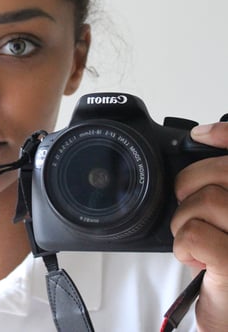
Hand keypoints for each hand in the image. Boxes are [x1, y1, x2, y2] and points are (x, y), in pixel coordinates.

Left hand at [171, 122, 227, 331]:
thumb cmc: (227, 272)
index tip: (200, 134)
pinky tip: (194, 259)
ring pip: (206, 201)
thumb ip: (218, 194)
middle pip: (224, 173)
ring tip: (192, 239)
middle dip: (189, 182)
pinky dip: (182, 245)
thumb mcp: (223, 225)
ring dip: (184, 220)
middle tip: (184, 201)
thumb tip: (197, 150)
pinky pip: (194, 234)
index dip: (227, 135)